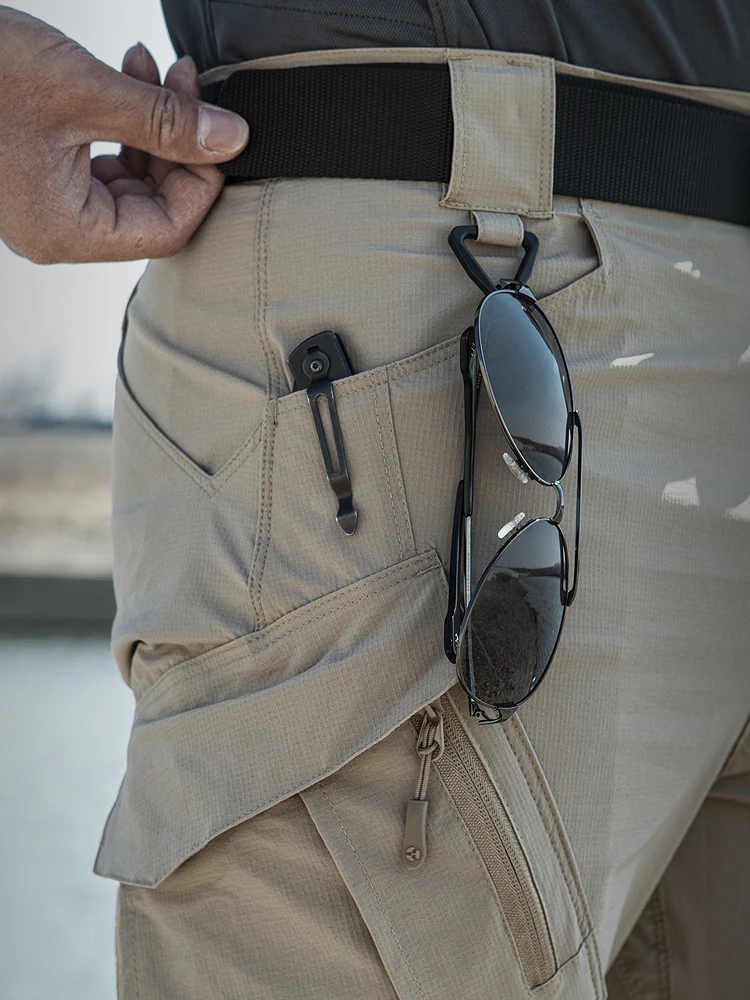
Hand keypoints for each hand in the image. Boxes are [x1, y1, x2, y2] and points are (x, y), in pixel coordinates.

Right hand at [0, 7, 248, 262]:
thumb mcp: (83, 91)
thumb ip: (165, 120)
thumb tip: (233, 138)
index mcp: (66, 231)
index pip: (167, 230)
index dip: (202, 181)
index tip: (216, 128)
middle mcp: (58, 229)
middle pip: (153, 206)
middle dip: (179, 142)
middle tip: (186, 79)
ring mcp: (48, 203)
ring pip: (131, 179)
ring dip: (154, 124)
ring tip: (153, 64)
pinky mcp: (41, 172)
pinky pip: (102, 160)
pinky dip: (124, 121)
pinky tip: (128, 73)